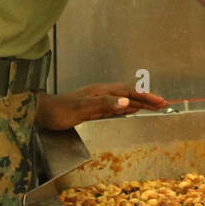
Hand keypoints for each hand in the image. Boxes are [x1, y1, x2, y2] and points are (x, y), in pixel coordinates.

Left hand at [35, 84, 167, 130]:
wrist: (41, 114)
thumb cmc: (59, 112)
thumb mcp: (82, 109)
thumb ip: (104, 105)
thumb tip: (126, 103)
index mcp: (101, 91)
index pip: (128, 91)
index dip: (145, 96)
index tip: (159, 101)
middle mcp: (101, 94)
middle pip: (129, 94)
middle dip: (146, 98)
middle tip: (163, 104)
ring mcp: (97, 101)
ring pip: (123, 101)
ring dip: (139, 103)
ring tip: (153, 107)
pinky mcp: (93, 109)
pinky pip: (116, 108)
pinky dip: (128, 109)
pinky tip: (131, 112)